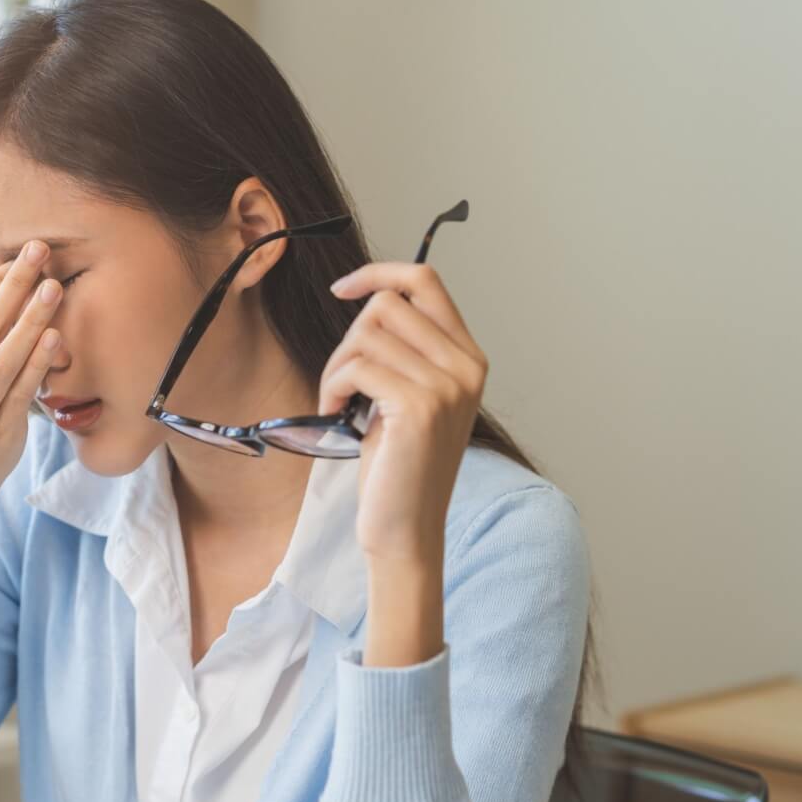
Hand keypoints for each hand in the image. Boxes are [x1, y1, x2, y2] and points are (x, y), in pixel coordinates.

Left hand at [317, 262, 487, 568]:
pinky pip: (358, 366)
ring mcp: (447, 386)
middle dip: (348, 337)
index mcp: (468, 358)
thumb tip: (370, 301)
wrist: (405, 528)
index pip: (426, 280)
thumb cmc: (397, 466)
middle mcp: (466, 366)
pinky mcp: (420, 407)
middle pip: (388, 304)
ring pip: (366, 334)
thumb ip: (404, 351)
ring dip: (336, 366)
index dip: (379, 273)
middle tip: (341, 381)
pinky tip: (335, 412)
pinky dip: (333, 385)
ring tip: (338, 401)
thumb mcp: (407, 397)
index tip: (343, 289)